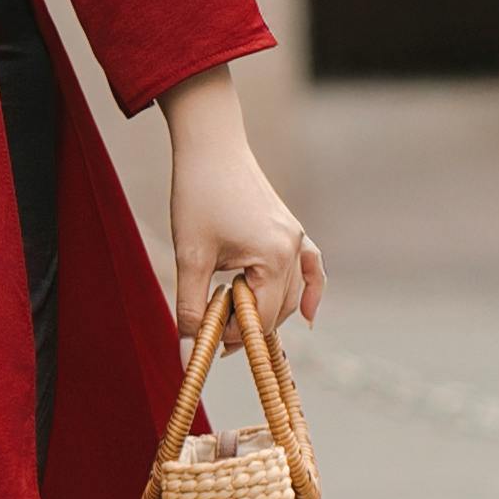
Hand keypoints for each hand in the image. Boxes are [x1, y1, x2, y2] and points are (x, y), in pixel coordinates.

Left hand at [161, 72, 318, 339]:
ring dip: (267, 313)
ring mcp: (297, 237)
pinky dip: (310, 291)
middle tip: (215, 339)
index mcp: (274, 257)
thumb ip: (191, 307)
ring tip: (236, 326)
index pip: (260, 318)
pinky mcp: (292, 229)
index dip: (234, 337)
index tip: (207, 344)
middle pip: (277, 310)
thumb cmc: (198, 193)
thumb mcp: (191, 255)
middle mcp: (294, 248)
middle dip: (248, 328)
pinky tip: (307, 316)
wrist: (210, 144)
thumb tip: (187, 354)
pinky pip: (311, 268)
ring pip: (291, 293)